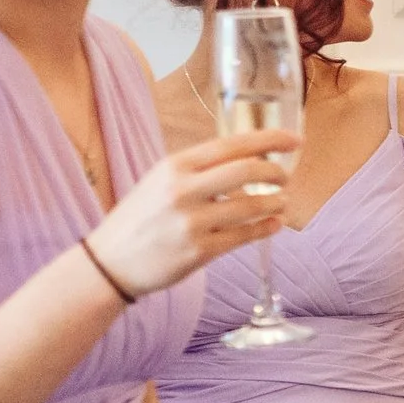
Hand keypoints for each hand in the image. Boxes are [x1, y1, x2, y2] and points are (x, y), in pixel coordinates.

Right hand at [82, 129, 299, 298]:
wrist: (109, 262)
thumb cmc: (140, 218)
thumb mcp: (159, 180)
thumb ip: (198, 169)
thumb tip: (248, 159)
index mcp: (174, 166)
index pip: (231, 144)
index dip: (269, 140)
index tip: (294, 140)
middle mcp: (183, 190)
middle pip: (247, 171)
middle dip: (276, 172)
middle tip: (286, 177)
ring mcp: (192, 222)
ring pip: (251, 206)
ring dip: (275, 202)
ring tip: (282, 201)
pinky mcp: (199, 252)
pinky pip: (244, 237)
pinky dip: (266, 228)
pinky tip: (274, 223)